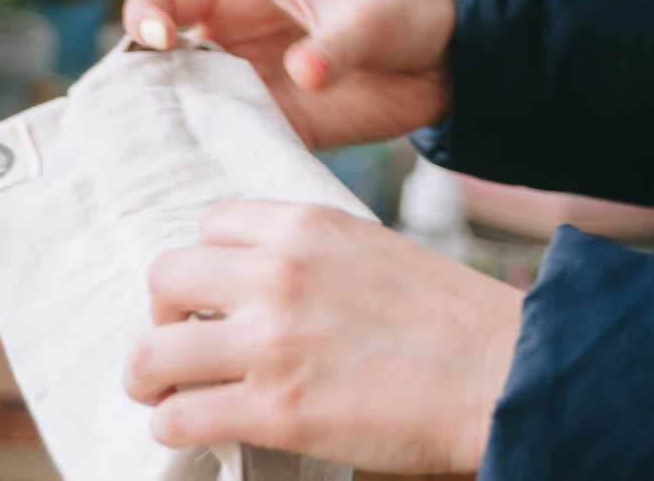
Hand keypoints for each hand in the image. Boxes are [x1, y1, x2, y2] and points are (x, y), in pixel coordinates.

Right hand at [122, 0, 456, 147]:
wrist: (445, 63)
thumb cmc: (402, 14)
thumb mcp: (372, 17)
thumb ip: (338, 44)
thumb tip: (305, 74)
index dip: (145, 16)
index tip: (160, 42)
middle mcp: (231, 45)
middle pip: (154, 66)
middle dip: (133, 93)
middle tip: (125, 127)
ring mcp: (248, 92)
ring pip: (182, 115)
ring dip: (164, 140)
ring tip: (149, 170)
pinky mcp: (274, 133)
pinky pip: (228, 152)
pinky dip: (212, 170)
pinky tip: (201, 195)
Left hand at [127, 199, 521, 472]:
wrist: (503, 372)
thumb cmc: (456, 320)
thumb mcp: (380, 252)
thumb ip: (319, 259)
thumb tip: (270, 289)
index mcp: (311, 227)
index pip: (211, 224)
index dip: (205, 264)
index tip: (214, 296)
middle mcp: (279, 273)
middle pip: (165, 277)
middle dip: (166, 315)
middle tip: (185, 343)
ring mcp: (271, 341)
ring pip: (150, 352)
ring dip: (150, 378)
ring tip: (168, 393)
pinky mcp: (272, 409)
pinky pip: (177, 416)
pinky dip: (174, 427)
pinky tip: (197, 431)